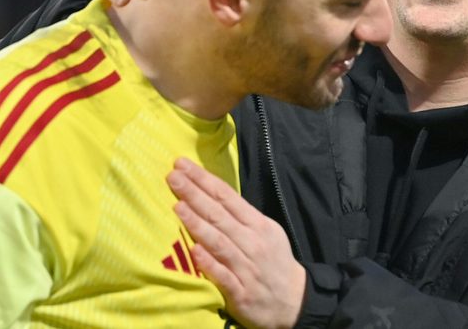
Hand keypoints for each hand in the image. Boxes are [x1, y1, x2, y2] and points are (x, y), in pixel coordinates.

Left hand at [167, 158, 305, 328]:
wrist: (294, 300)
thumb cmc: (274, 261)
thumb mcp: (266, 232)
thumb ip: (241, 217)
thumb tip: (212, 197)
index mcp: (258, 224)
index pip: (227, 196)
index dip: (204, 179)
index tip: (183, 165)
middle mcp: (252, 242)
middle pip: (219, 214)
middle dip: (194, 194)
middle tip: (173, 176)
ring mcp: (246, 267)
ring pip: (219, 242)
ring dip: (197, 224)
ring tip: (177, 206)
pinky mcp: (241, 293)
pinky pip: (223, 275)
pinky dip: (209, 263)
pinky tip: (193, 251)